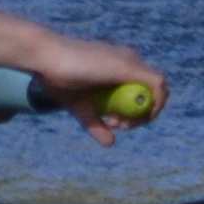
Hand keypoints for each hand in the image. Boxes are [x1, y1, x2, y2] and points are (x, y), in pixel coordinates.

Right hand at [0, 36, 168, 145]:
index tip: (118, 124)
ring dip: (145, 112)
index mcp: (120, 68)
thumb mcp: (81, 107)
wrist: (45, 58)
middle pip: (152, 90)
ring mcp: (131, 61)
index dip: (137, 111)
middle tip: (120, 126)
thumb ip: (96, 124)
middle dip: (141, 114)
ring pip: (158, 88)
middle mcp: (130, 61)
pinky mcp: (130, 65)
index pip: (143, 90)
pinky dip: (154, 103)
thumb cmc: (57, 78)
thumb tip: (111, 144)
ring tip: (118, 122)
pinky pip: (157, 85)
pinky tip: (136, 117)